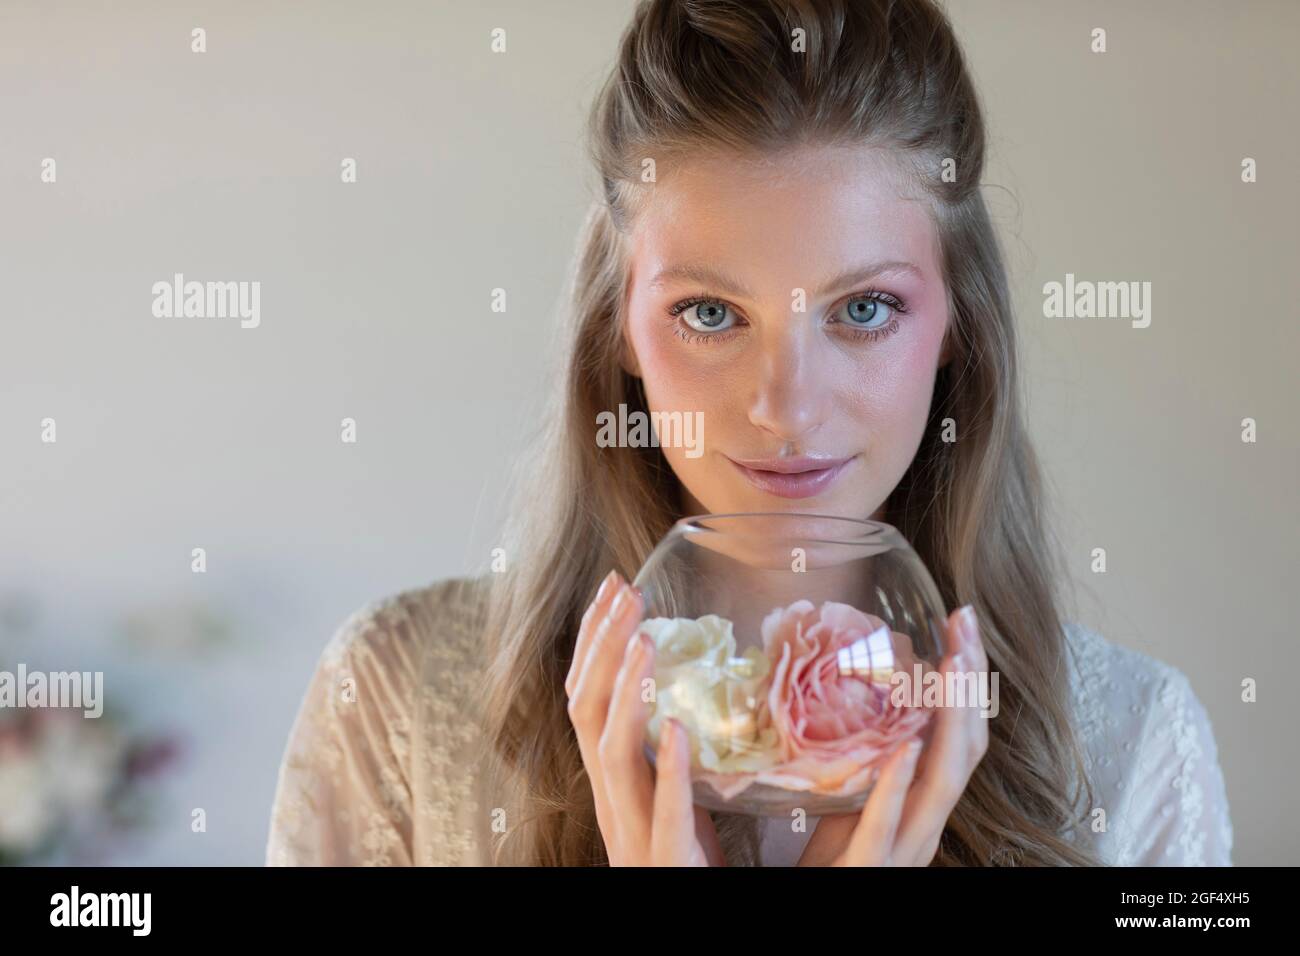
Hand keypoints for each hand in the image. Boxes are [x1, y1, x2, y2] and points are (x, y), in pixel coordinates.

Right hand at [564, 570, 725, 865]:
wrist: (689, 914)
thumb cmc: (691, 857)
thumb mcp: (677, 788)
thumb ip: (678, 741)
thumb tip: (703, 678)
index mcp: (614, 775)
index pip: (587, 695)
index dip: (594, 640)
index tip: (614, 587)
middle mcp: (610, 797)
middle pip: (586, 708)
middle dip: (601, 644)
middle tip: (626, 589)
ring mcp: (631, 829)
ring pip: (609, 751)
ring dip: (625, 690)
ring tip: (644, 641)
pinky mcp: (665, 859)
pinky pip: (661, 811)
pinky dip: (666, 767)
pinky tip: (675, 726)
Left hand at [796, 605, 988, 865]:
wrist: (812, 906)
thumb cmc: (833, 856)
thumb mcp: (854, 791)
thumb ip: (866, 748)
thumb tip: (856, 683)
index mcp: (924, 798)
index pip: (959, 733)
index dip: (967, 680)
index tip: (961, 623)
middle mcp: (927, 820)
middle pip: (966, 747)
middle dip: (970, 683)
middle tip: (965, 623)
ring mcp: (906, 845)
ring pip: (944, 781)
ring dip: (952, 719)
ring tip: (952, 664)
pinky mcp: (871, 866)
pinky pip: (889, 823)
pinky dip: (901, 783)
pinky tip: (908, 747)